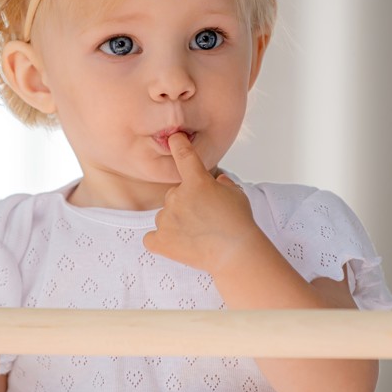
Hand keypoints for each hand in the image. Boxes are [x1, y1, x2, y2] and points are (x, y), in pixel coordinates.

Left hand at [143, 131, 265, 273]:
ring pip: (165, 216)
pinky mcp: (160, 240)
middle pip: (174, 195)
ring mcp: (166, 219)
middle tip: (204, 220)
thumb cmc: (239, 223)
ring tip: (197, 236)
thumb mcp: (237, 194)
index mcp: (197, 181)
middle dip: (186, 204)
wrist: (235, 253)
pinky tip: (178, 245)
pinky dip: (161, 241)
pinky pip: (152, 238)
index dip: (178, 144)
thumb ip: (223, 184)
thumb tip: (217, 182)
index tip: (174, 138)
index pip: (184, 156)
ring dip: (176, 223)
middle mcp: (177, 196)